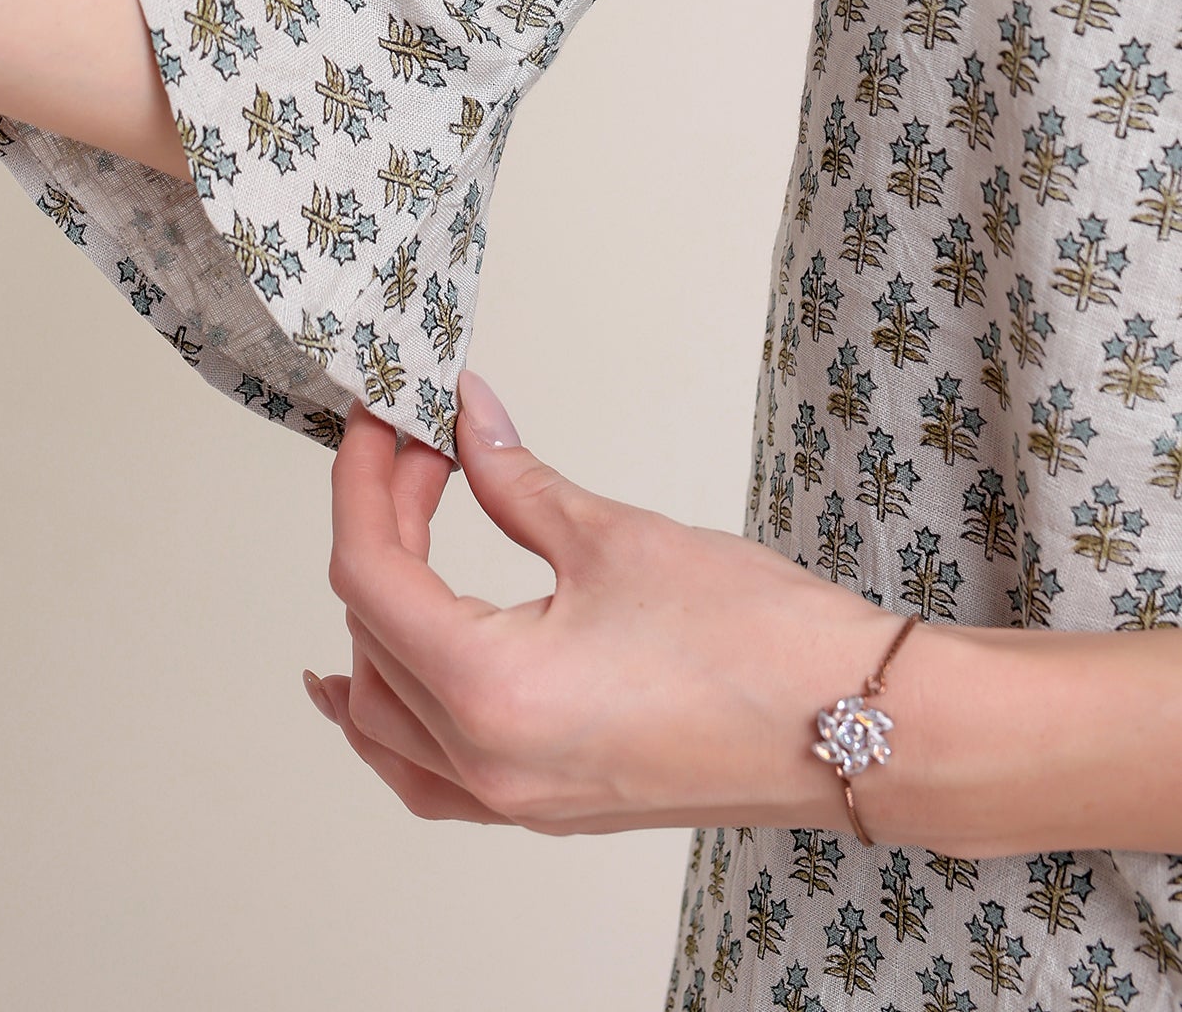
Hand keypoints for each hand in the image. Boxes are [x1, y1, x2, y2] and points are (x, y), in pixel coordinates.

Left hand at [302, 373, 900, 834]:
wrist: (857, 727)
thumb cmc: (759, 644)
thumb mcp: (615, 535)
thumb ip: (515, 478)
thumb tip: (465, 418)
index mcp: (489, 693)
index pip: (371, 576)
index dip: (364, 481)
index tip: (381, 424)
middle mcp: (486, 763)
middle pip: (370, 636)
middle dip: (382, 527)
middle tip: (423, 452)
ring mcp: (513, 798)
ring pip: (382, 716)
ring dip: (374, 621)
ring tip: (401, 531)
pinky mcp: (547, 804)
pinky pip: (424, 774)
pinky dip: (388, 718)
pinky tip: (369, 678)